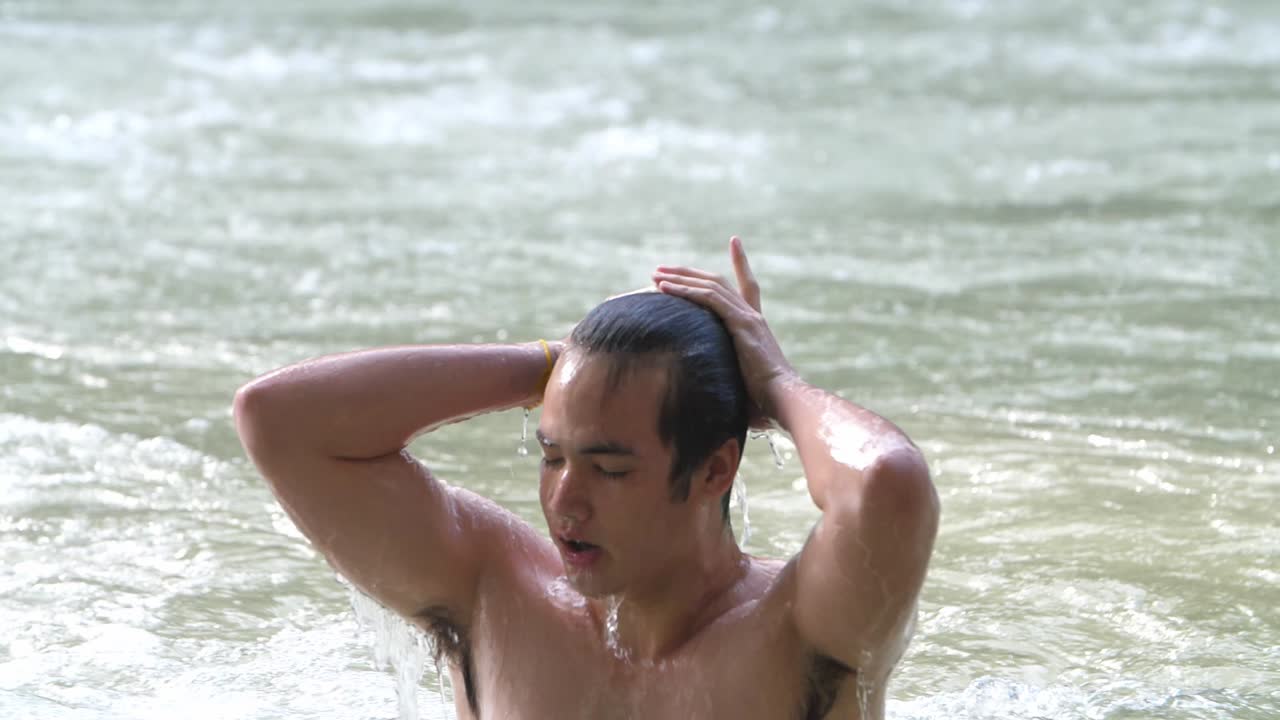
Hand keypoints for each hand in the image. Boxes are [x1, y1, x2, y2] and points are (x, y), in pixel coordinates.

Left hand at [652, 236, 796, 427]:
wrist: (783, 400)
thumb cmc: (764, 401)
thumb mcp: (743, 381)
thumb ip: (728, 374)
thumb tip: (709, 391)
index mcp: (755, 325)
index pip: (749, 285)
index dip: (741, 263)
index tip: (735, 241)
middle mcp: (753, 315)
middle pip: (719, 281)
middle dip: (690, 272)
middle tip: (664, 268)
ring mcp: (748, 318)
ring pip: (711, 287)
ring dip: (681, 279)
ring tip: (656, 274)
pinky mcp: (741, 325)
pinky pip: (709, 299)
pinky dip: (686, 291)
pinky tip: (665, 288)